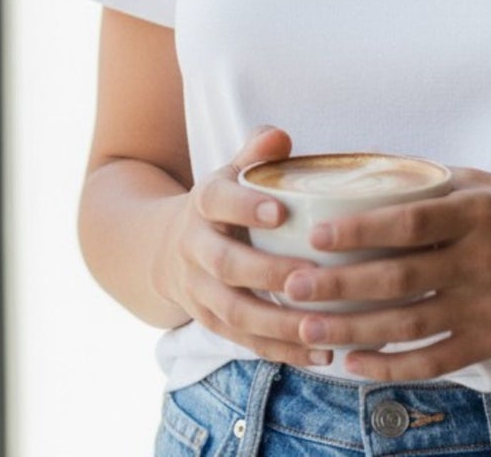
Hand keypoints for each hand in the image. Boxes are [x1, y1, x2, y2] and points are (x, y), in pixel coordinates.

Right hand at [151, 125, 332, 366]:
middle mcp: (195, 248)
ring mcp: (200, 291)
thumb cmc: (224, 202)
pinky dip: (282, 351)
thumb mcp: (231, 171)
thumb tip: (279, 136)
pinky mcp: (212, 323)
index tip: (280, 211)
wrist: (166, 249)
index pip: (219, 202)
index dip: (245, 206)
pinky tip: (321, 354)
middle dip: (270, 274)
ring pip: (236, 313)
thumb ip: (256, 153)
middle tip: (314, 276)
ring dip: (280, 323)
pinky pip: (246, 342)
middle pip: (228, 266)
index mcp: (204, 203)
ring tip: (323, 325)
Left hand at [277, 167, 490, 379]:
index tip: (317, 235)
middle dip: (339, 286)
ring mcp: (487, 307)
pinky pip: (434, 360)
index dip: (360, 231)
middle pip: (398, 278)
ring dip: (352, 330)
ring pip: (408, 325)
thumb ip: (437, 183)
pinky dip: (390, 366)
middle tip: (292, 287)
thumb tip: (374, 171)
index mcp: (476, 214)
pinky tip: (354, 363)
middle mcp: (481, 261)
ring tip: (308, 329)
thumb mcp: (490, 185)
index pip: (409, 222)